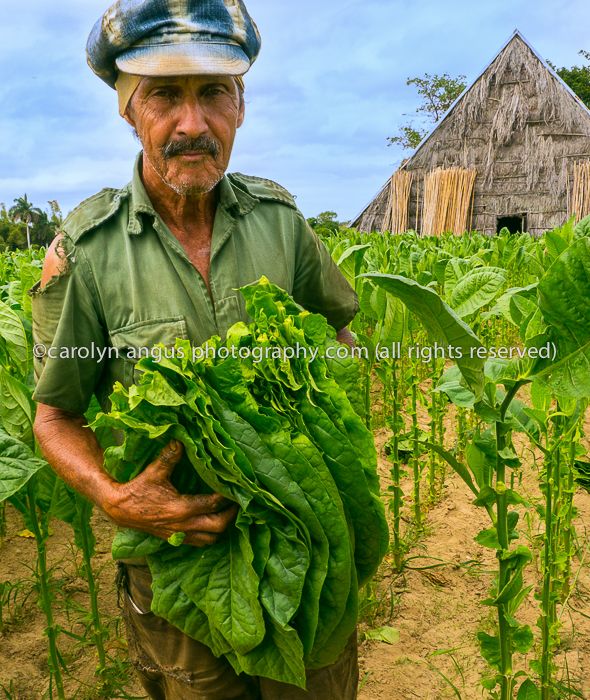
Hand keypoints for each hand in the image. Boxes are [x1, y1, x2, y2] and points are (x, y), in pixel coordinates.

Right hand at [105, 439, 238, 545]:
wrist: (119, 509)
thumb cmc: (138, 489)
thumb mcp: (154, 471)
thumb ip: (169, 456)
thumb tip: (180, 439)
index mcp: (181, 508)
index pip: (213, 504)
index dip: (227, 497)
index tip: (235, 488)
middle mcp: (183, 525)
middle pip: (218, 527)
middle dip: (230, 516)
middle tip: (237, 503)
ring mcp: (179, 535)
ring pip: (210, 539)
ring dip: (221, 528)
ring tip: (226, 513)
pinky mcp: (174, 539)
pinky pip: (198, 543)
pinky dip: (208, 535)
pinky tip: (210, 523)